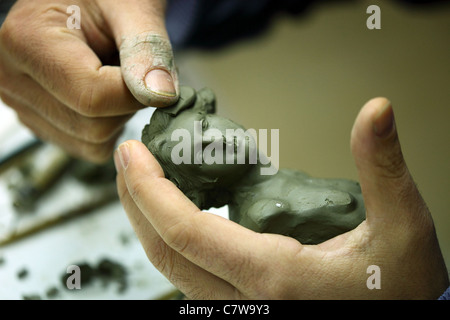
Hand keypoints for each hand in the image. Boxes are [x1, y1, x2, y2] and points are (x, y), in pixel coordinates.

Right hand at [0, 0, 177, 162]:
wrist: (86, 1)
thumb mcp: (133, 9)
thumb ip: (147, 49)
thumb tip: (160, 95)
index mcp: (26, 41)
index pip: (93, 98)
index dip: (137, 94)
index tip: (156, 75)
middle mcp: (12, 77)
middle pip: (92, 127)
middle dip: (127, 104)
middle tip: (132, 70)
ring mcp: (22, 103)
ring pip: (90, 142)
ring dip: (118, 116)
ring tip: (115, 76)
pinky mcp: (39, 119)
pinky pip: (86, 146)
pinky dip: (107, 126)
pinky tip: (105, 94)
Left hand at [114, 97, 448, 298]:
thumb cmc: (402, 289)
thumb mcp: (402, 225)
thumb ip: (383, 167)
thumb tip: (375, 112)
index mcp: (275, 277)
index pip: (187, 231)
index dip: (150, 190)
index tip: (131, 153)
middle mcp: (247, 300)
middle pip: (166, 251)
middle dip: (137, 202)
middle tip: (127, 158)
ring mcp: (242, 309)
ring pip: (173, 267)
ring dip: (149, 221)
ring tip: (142, 179)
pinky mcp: (246, 307)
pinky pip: (191, 274)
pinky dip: (174, 239)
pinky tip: (177, 212)